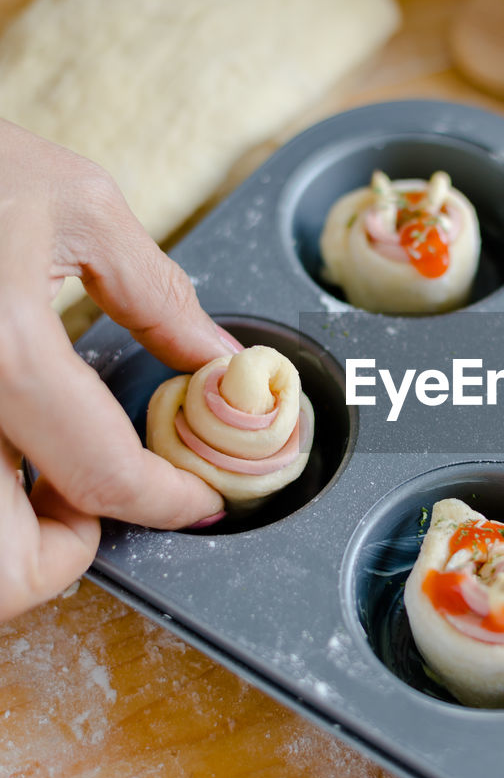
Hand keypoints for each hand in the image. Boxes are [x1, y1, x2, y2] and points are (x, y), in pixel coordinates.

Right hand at [0, 119, 230, 621]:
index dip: (168, 502)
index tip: (196, 501)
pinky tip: (9, 443)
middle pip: (4, 573)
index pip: (104, 477)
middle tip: (96, 501)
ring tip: (47, 473)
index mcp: (0, 353)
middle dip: (63, 558)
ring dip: (14, 540)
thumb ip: (156, 294)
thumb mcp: (77, 204)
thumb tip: (210, 357)